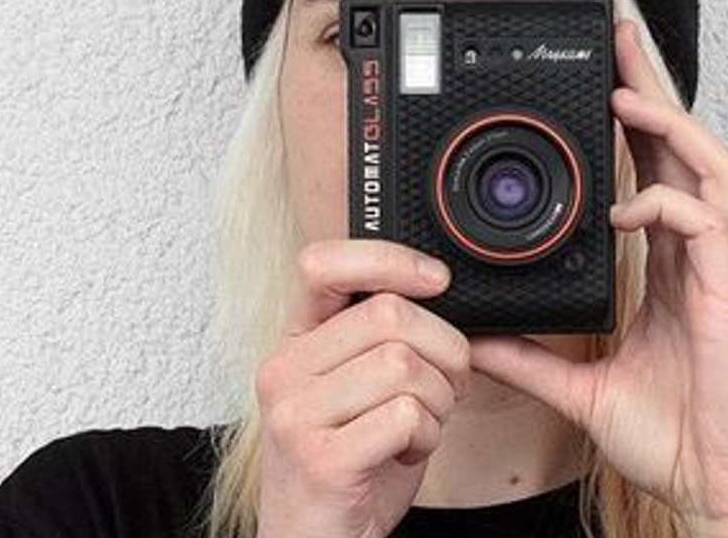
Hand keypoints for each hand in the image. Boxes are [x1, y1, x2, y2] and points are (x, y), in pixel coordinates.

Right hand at [253, 239, 470, 537]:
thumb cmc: (349, 467)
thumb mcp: (359, 389)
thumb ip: (382, 339)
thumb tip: (440, 290)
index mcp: (294, 343)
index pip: (323, 264)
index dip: (389, 259)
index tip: (437, 279)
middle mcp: (283, 371)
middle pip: (390, 314)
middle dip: (444, 350)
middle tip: (440, 389)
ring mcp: (295, 415)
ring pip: (404, 364)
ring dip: (437, 401)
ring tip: (416, 427)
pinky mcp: (320, 459)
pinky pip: (405, 415)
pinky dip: (427, 437)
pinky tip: (404, 454)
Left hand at [468, 20, 727, 537]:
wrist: (712, 488)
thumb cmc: (669, 437)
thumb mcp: (578, 389)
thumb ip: (529, 357)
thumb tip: (476, 335)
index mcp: (668, 268)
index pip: (652, 174)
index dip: (630, 127)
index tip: (592, 89)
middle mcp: (698, 258)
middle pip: (685, 149)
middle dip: (652, 90)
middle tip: (616, 42)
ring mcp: (722, 272)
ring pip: (714, 167)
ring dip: (673, 125)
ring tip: (625, 95)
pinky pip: (712, 224)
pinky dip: (670, 203)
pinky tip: (630, 208)